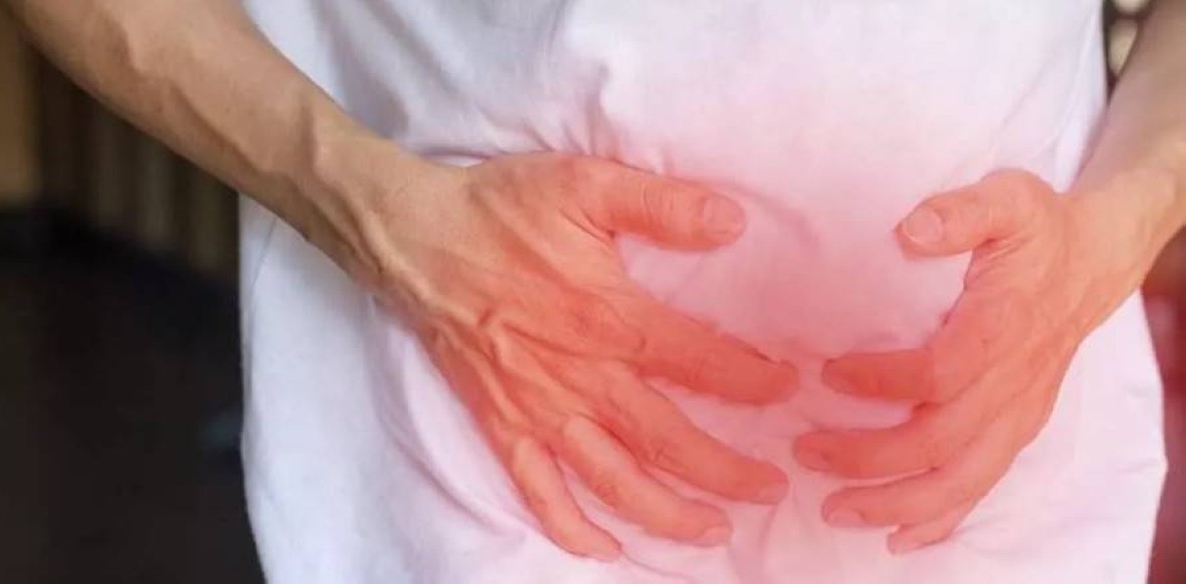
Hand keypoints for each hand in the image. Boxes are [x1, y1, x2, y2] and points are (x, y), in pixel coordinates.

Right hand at [353, 152, 796, 558]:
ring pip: (611, 479)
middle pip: (665, 440)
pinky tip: (605, 547)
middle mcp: (578, 376)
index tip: (788, 390)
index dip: (750, 381)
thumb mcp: (586, 183)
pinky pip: (536, 490)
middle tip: (772, 490)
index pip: (698, 361)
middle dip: (725, 472)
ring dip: (664, 514)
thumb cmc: (501, 210)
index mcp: (606, 317)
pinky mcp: (500, 424)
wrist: (415, 240)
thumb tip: (733, 221)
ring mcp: (537, 409)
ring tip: (712, 532)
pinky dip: (570, 527)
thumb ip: (662, 205)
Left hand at [793, 169, 1147, 553]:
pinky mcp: (1015, 429)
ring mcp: (1016, 415)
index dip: (881, 383)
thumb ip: (960, 211)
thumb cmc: (1039, 231)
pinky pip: (980, 487)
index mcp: (1001, 330)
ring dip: (895, 503)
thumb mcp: (1007, 198)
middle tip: (805, 451)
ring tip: (834, 509)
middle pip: (939, 443)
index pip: (939, 374)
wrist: (1094, 262)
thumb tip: (911, 230)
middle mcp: (1011, 385)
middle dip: (867, 458)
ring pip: (959, 481)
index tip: (827, 373)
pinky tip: (898, 536)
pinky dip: (939, 520)